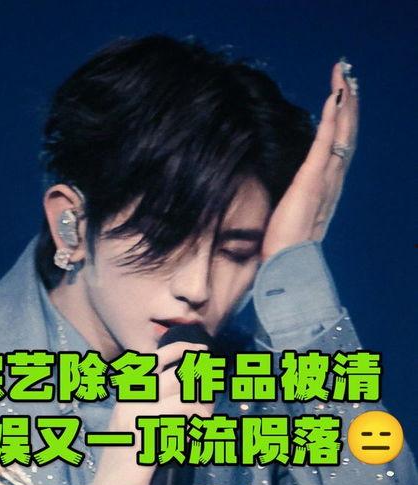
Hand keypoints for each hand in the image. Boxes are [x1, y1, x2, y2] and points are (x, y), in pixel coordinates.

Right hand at [92, 342, 211, 484]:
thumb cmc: (128, 459)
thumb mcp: (139, 425)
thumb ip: (160, 405)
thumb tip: (195, 389)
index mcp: (128, 396)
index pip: (153, 360)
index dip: (179, 349)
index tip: (201, 349)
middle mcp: (129, 402)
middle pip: (175, 377)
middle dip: (201, 385)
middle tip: (212, 397)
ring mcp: (135, 419)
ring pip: (182, 399)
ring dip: (202, 409)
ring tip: (205, 420)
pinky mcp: (144, 439)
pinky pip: (180, 422)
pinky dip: (195, 427)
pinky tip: (195, 437)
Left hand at [261, 60, 358, 260]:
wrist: (286, 263)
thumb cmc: (285, 241)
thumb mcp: (292, 210)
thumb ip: (297, 193)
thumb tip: (289, 182)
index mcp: (327, 185)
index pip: (338, 144)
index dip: (342, 118)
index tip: (340, 91)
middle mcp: (332, 180)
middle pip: (346, 133)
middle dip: (348, 101)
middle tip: (347, 73)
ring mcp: (324, 181)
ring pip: (341, 134)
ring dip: (344, 103)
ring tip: (345, 76)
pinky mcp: (311, 183)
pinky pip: (325, 145)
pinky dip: (331, 120)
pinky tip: (334, 97)